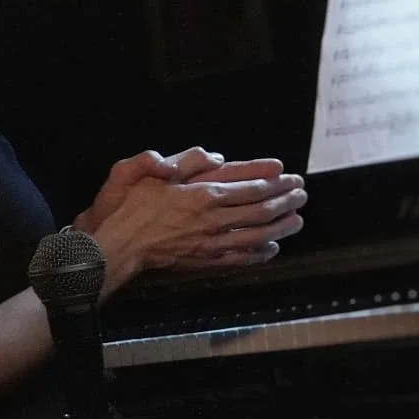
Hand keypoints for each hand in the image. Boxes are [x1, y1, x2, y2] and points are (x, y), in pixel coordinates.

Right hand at [93, 171, 306, 290]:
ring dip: (280, 226)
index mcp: (201, 194)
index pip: (247, 185)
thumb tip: (215, 156)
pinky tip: (272, 249)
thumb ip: (184, 160)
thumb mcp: (148, 170)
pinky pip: (240, 258)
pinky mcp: (204, 261)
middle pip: (258, 209)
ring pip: (255, 235)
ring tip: (298, 219)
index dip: (271, 179)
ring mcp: (210, 243)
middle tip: (302, 193)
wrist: (117, 246)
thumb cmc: (129, 206)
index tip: (288, 174)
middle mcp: (212, 219)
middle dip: (283, 200)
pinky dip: (260, 254)